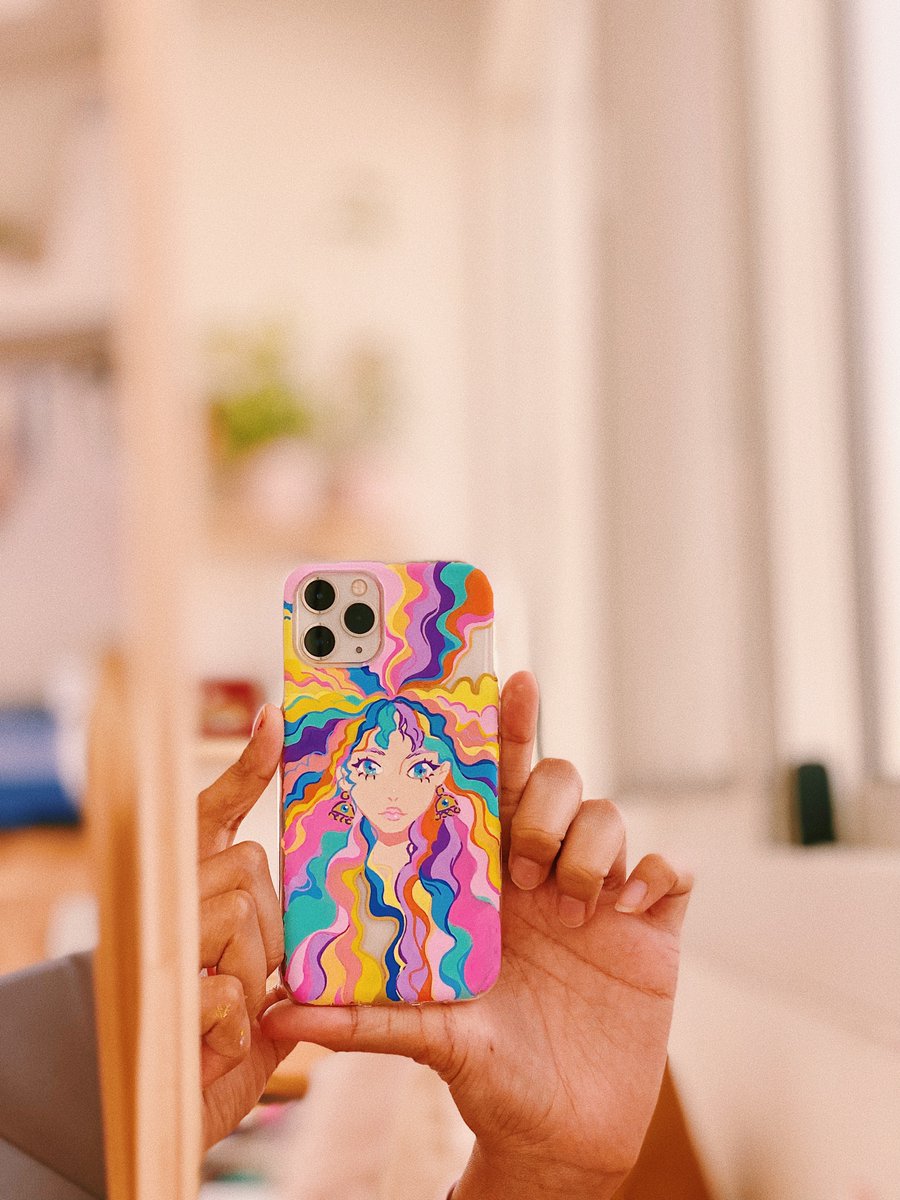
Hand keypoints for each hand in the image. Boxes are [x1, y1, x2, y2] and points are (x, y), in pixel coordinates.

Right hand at [197, 704, 296, 1149]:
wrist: (157, 1118)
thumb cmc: (213, 1048)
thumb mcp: (257, 993)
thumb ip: (278, 948)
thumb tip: (319, 908)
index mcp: (196, 894)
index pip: (217, 816)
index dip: (247, 768)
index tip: (275, 719)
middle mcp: (171, 904)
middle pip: (248, 865)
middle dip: (269, 927)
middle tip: (253, 978)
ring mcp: (162, 943)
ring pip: (242, 919)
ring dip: (253, 979)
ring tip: (228, 1016)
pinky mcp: (162, 993)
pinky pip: (232, 988)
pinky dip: (237, 1030)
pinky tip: (214, 1047)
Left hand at [261, 672, 692, 1199]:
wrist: (561, 1135)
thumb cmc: (488, 1076)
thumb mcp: (429, 1039)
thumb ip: (364, 1020)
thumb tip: (279, 1014)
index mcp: (489, 881)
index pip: (494, 785)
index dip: (504, 729)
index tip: (507, 680)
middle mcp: (544, 874)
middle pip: (557, 781)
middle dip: (545, 803)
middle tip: (527, 867)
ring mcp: (602, 897)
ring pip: (611, 815)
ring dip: (591, 846)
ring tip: (575, 904)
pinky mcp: (653, 929)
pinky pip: (671, 870)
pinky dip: (658, 873)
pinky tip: (631, 908)